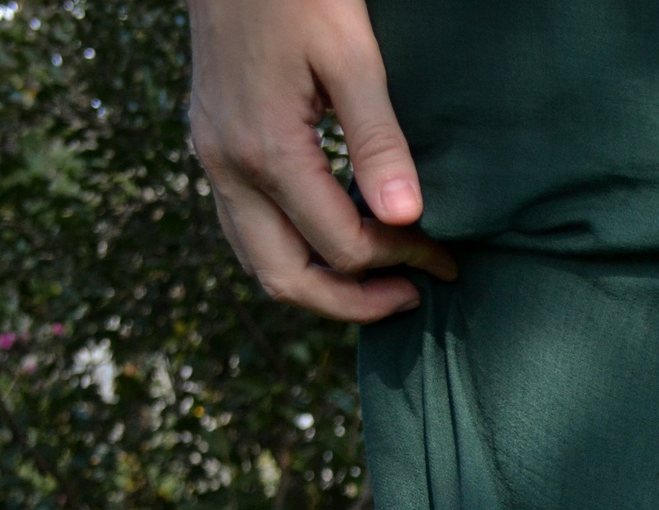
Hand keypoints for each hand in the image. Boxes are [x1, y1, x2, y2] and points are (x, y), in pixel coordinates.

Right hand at [188, 0, 455, 320]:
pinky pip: (248, 228)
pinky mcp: (215, 147)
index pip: (340, 246)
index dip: (400, 260)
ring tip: (383, 277)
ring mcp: (213, 159)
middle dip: (353, 303)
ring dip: (321, 284)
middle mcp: (227, 166)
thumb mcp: (352, 57)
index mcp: (264, 150)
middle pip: (285, 280)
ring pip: (260, 262)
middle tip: (413, 294)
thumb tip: (409, 217)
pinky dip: (295, 251)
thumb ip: (378, 141)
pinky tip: (342, 236)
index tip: (445, 254)